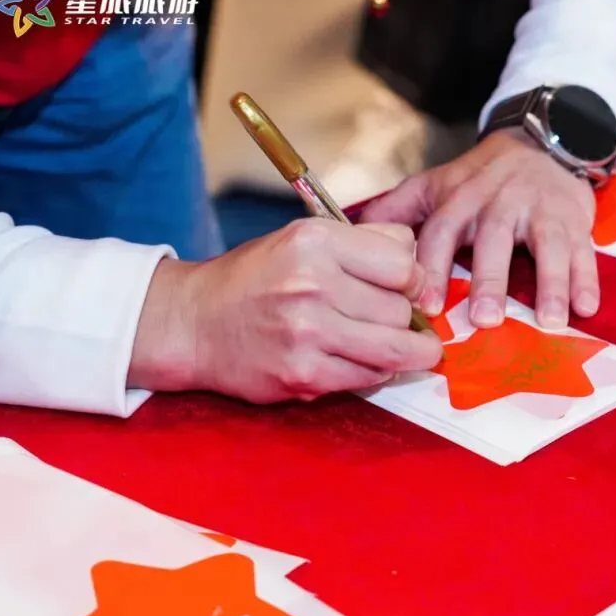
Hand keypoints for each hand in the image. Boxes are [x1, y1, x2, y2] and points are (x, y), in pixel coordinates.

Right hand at [128, 219, 443, 402]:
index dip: (413, 280)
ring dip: (406, 351)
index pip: (404, 264)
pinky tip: (364, 361)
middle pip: (401, 309)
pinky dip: (376, 372)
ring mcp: (307, 334)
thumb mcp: (304, 238)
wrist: (195, 323)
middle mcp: (312, 285)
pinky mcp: (304, 375)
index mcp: (315, 242)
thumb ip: (365, 241)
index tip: (408, 289)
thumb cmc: (257, 279)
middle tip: (396, 320)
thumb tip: (420, 256)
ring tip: (408, 348)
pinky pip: (369, 378)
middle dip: (407, 318)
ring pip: (395, 349)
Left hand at [360, 129, 599, 328]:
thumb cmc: (482, 178)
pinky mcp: (574, 219)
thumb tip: (352, 231)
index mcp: (461, 199)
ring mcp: (541, 210)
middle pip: (494, 241)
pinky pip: (582, 250)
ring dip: (549, 285)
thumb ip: (399, 209)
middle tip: (486, 321)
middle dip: (490, 281)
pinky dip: (586, 279)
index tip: (429, 308)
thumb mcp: (437, 184)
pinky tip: (586, 309)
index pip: (443, 233)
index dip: (435, 269)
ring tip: (549, 323)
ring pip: (546, 246)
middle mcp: (500, 202)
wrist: (539, 142)